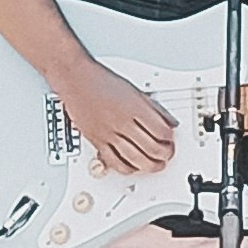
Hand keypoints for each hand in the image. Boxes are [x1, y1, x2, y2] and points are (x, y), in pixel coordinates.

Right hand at [53, 60, 179, 175]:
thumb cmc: (102, 81)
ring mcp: (109, 133)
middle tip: (167, 154)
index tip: (171, 140)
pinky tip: (134, 166)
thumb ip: (154, 108)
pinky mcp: (97, 141)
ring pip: (135, 159)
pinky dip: (128, 168)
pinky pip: (115, 162)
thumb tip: (170, 122)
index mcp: (135, 108)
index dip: (170, 139)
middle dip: (164, 154)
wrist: (77, 80)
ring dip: (150, 165)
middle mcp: (123, 122)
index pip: (161, 131)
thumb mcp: (135, 90)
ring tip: (156, 164)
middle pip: (151, 148)